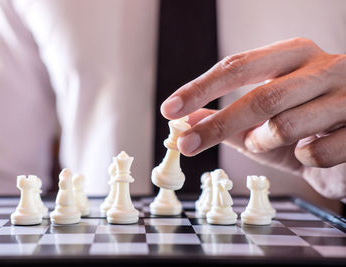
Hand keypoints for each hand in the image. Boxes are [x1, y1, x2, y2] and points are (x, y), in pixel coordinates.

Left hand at [161, 38, 345, 198]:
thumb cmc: (305, 128)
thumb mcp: (263, 123)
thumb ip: (228, 121)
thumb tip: (186, 121)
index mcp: (293, 55)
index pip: (237, 66)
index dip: (201, 88)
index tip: (170, 109)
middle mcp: (323, 67)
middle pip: (261, 97)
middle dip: (219, 125)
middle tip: (188, 144)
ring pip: (286, 125)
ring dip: (263, 142)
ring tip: (265, 143)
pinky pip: (318, 152)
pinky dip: (304, 159)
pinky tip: (310, 151)